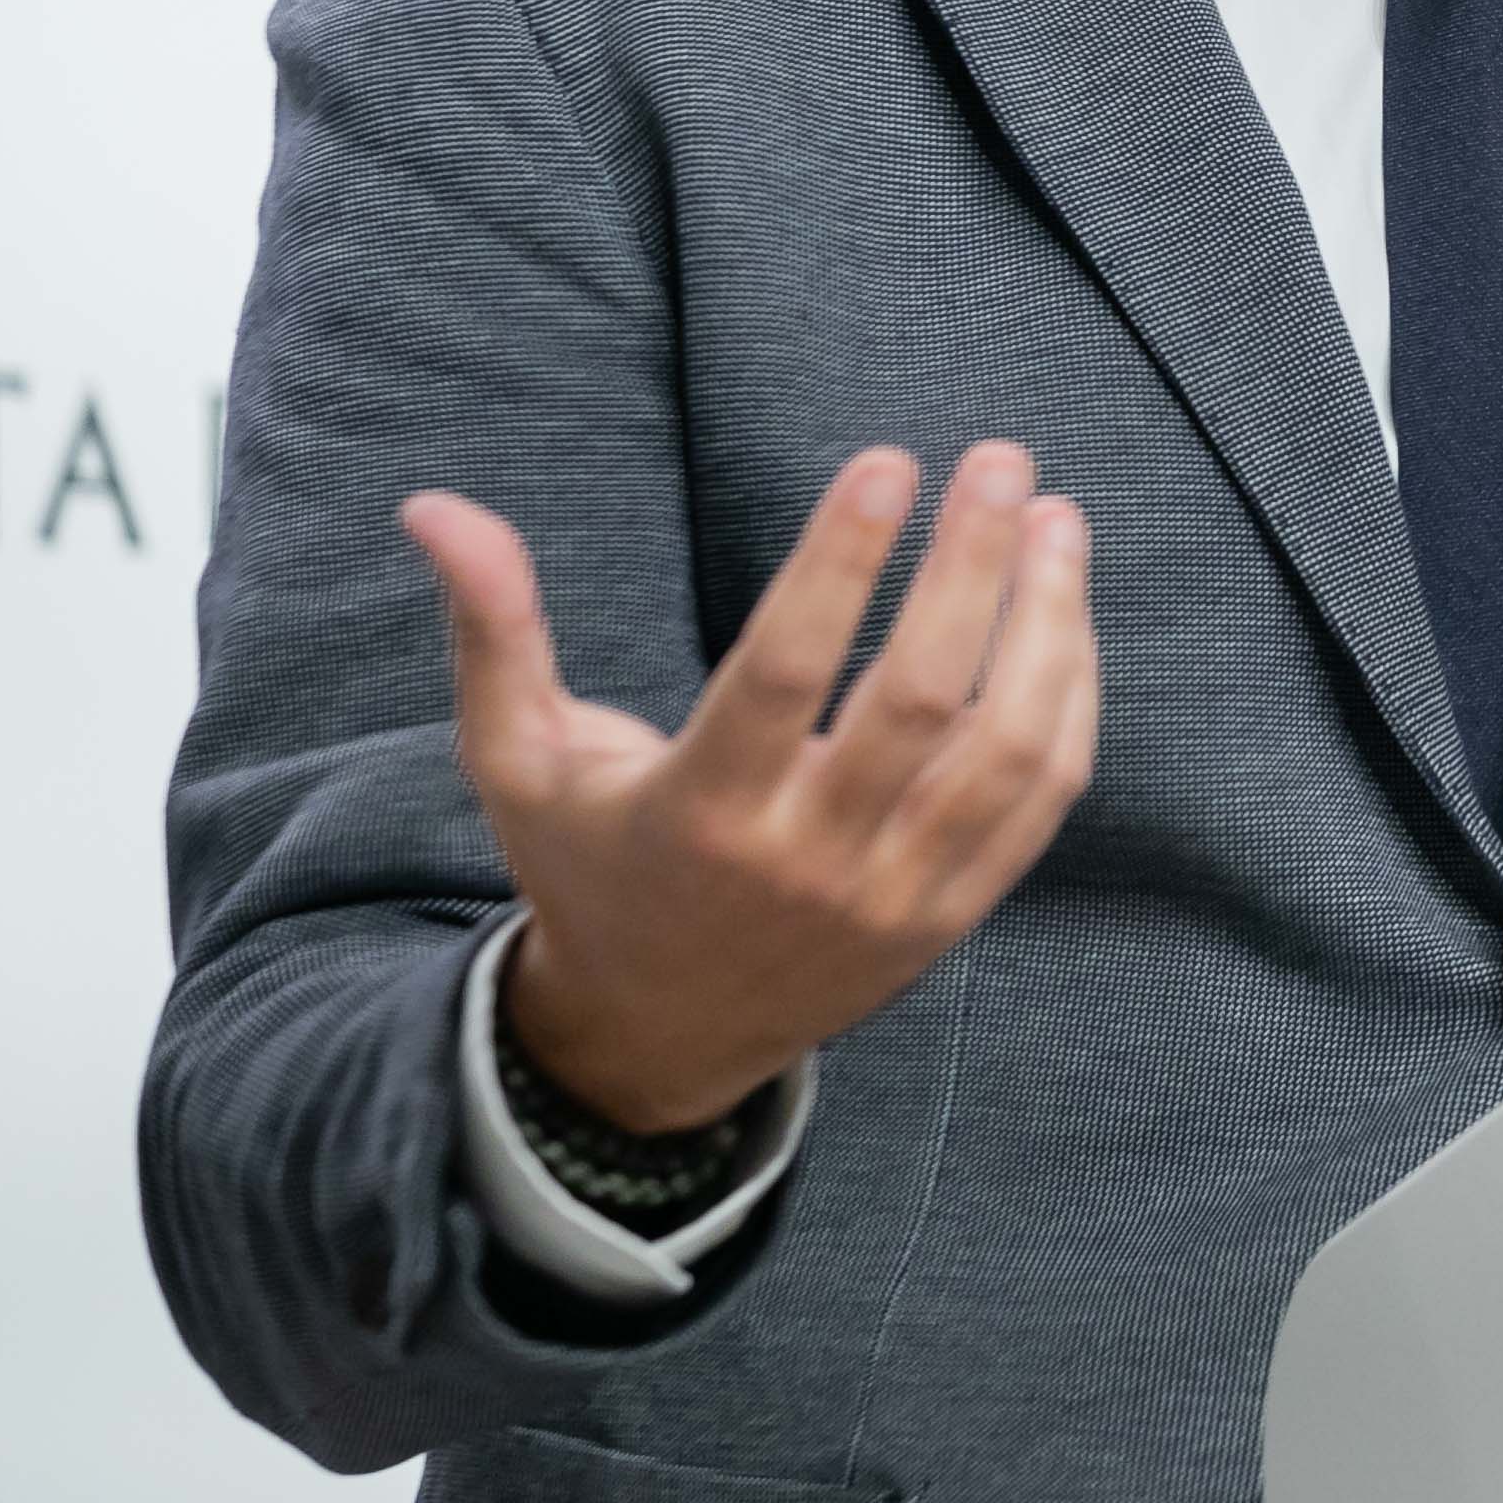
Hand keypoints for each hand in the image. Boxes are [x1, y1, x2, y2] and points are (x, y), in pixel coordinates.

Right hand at [401, 444, 1099, 1134]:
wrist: (652, 1044)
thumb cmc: (586, 870)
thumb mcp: (518, 760)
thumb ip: (494, 630)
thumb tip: (433, 504)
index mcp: (699, 812)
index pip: (785, 670)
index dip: (841, 560)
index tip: (891, 461)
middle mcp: (805, 859)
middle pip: (918, 697)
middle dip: (973, 565)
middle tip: (1000, 458)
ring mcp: (890, 895)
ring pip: (1006, 749)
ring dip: (1047, 623)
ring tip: (1056, 519)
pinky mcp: (949, 916)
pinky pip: (1040, 803)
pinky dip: (1069, 701)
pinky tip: (1065, 615)